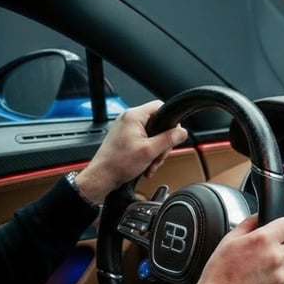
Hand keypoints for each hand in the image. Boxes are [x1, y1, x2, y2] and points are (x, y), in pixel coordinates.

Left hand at [73, 100, 187, 204]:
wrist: (102, 177)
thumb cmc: (118, 163)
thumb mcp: (149, 151)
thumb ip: (168, 139)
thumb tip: (182, 132)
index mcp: (134, 116)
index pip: (160, 107)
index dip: (170, 121)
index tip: (173, 135)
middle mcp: (129, 119)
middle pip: (157, 124)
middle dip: (162, 143)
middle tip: (159, 156)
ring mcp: (126, 129)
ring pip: (151, 136)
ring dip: (155, 152)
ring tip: (150, 164)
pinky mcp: (125, 138)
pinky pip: (143, 142)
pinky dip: (147, 154)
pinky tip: (145, 165)